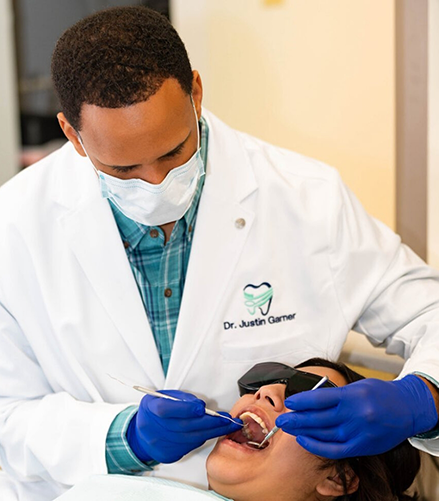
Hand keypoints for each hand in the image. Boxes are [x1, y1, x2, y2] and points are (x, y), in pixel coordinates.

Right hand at [126, 390, 241, 463]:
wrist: (142, 433)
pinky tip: (212, 432)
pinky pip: (189, 447)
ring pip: (190, 439)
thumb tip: (200, 406)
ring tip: (226, 425)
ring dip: (212, 432)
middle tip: (226, 419)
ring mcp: (160, 444)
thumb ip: (181, 398)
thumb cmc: (156, 410)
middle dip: (209, 422)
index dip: (186, 409)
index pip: (166, 410)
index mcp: (151, 408)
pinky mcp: (168, 455)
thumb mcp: (163, 396)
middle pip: (184, 427)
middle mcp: (153, 428)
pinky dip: (202, 439)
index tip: (202, 407)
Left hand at [275, 375, 437, 458]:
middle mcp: (355, 414)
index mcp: (352, 395)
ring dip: (303, 431)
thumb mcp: (358, 386)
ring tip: (288, 428)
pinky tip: (304, 440)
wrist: (408, 408)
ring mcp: (359, 432)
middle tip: (281, 419)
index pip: (319, 399)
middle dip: (296, 419)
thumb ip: (336, 394)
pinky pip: (335, 449)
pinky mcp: (363, 446)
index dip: (301, 401)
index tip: (290, 402)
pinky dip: (317, 446)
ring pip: (324, 434)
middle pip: (318, 418)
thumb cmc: (381, 394)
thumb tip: (310, 400)